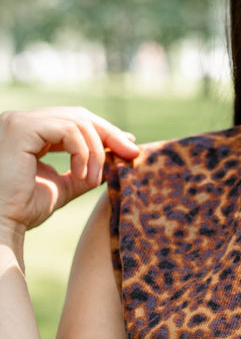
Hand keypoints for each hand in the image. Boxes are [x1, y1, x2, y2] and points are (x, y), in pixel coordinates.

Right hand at [0, 107, 138, 243]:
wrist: (3, 223)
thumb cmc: (24, 209)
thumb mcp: (64, 185)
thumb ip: (85, 171)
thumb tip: (113, 161)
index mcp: (29, 132)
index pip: (73, 121)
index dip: (104, 131)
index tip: (128, 145)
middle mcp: (22, 121)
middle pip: (78, 115)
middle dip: (109, 134)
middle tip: (130, 154)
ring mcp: (19, 121)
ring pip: (76, 122)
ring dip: (94, 151)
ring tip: (92, 179)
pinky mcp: (20, 128)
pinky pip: (67, 130)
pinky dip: (82, 152)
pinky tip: (80, 174)